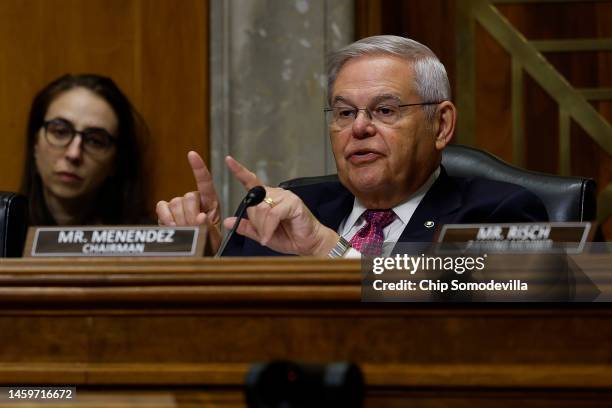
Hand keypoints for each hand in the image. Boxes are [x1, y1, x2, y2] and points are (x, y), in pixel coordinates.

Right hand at [156, 151, 222, 251]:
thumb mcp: (213, 237)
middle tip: (193, 229)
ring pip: (175, 203)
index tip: (191, 154)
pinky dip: (166, 218)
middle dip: (190, 216)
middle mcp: (194, 199)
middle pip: (189, 197)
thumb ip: (208, 227)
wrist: (193, 254)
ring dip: (180, 220)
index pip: (204, 181)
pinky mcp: (165, 210)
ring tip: (185, 231)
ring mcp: (178, 204)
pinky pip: (162, 207)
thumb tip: (200, 217)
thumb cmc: (207, 243)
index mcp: (211, 202)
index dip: (198, 167)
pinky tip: (172, 226)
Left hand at [224, 165, 338, 255]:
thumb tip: (227, 221)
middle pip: (254, 203)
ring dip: (262, 227)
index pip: (251, 182)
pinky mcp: (294, 203)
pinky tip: (269, 236)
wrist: (308, 244)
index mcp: (267, 198)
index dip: (239, 171)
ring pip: (262, 209)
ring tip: (267, 236)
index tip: (228, 160)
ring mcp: (286, 196)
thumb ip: (247, 227)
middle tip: (262, 235)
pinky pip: (273, 214)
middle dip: (255, 223)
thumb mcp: (262, 234)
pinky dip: (269, 227)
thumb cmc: (289, 237)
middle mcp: (276, 193)